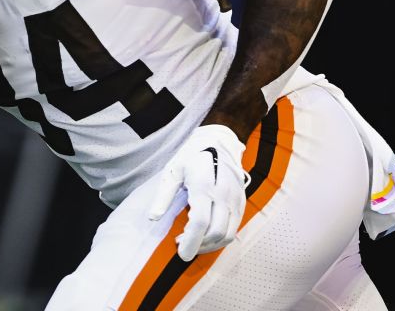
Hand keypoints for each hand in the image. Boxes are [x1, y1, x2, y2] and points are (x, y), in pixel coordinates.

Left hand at [146, 124, 250, 260]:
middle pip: (215, 232)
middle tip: (181, 246)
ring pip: (227, 234)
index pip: (200, 223)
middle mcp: (223, 194)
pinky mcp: (241, 202)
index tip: (180, 252)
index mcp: (203, 186)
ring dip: (210, 246)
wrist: (219, 141)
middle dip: (198, 246)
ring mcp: (235, 199)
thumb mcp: (173, 171)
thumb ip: (163, 196)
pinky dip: (221, 238)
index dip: (190, 241)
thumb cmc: (192, 156)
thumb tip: (153, 218)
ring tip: (193, 243)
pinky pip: (234, 228)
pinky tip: (206, 236)